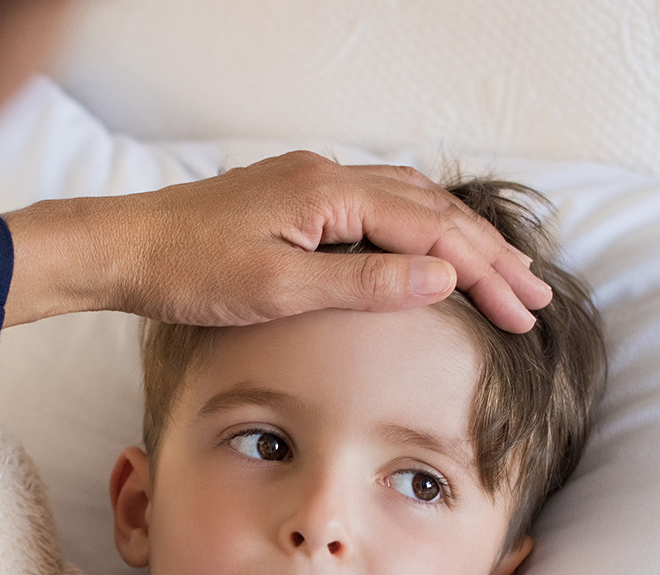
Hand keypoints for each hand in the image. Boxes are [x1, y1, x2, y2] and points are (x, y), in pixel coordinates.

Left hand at [2, 151, 551, 333]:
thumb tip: (443, 276)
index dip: (485, 273)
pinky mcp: (296, 198)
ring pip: (410, 202)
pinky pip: (378, 205)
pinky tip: (430, 250)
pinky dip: (419, 228)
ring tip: (502, 275)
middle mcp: (329, 176)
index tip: (522, 312)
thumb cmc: (189, 273)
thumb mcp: (280, 290)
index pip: (433, 231)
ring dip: (459, 240)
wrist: (124, 248)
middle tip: (535, 300)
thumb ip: (365, 283)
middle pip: (433, 210)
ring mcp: (312, 183)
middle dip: (489, 256)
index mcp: (331, 194)